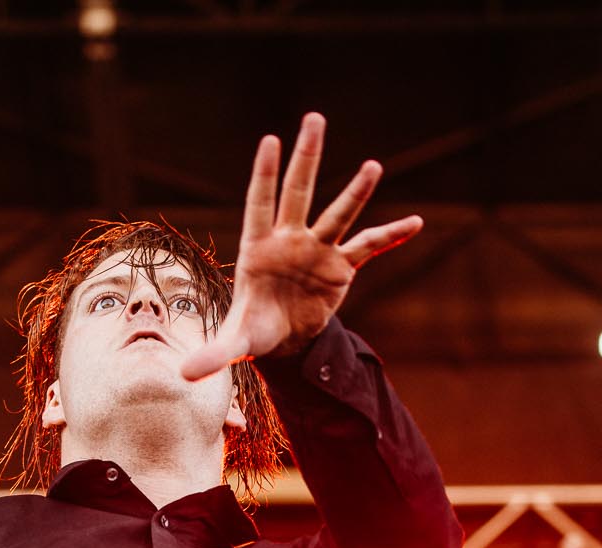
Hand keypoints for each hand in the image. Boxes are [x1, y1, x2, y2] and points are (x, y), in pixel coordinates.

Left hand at [179, 111, 421, 381]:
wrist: (285, 340)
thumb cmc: (254, 328)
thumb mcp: (235, 341)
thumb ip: (214, 353)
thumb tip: (186, 374)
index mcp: (258, 247)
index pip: (259, 203)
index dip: (264, 174)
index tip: (270, 140)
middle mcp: (289, 239)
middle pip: (298, 192)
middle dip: (306, 158)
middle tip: (314, 120)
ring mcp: (317, 249)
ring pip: (338, 214)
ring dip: (356, 192)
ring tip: (373, 166)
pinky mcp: (341, 267)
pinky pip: (369, 247)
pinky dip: (391, 235)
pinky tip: (416, 222)